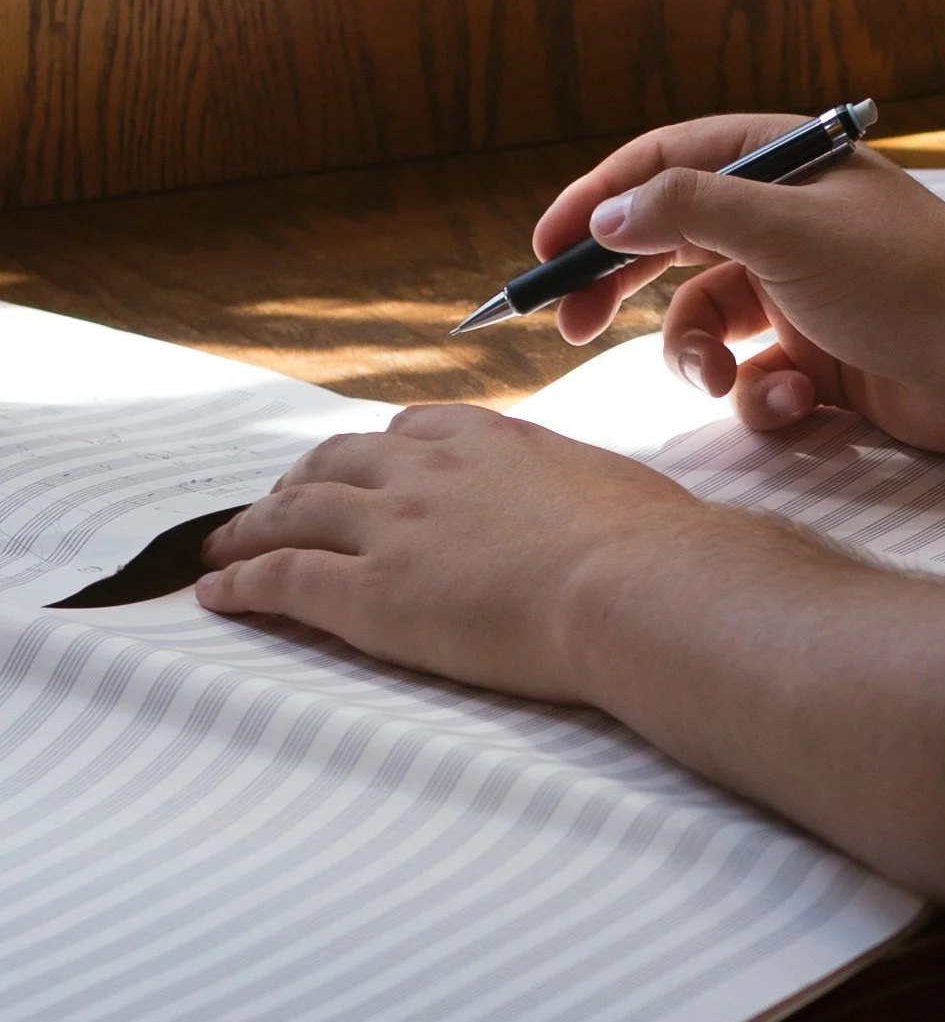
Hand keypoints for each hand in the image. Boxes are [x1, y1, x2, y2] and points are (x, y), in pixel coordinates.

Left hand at [196, 404, 697, 699]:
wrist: (634, 585)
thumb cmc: (651, 547)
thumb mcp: (614, 489)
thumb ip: (579, 492)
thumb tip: (600, 512)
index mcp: (487, 438)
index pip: (407, 430)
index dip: (372, 452)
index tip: (358, 468)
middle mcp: (426, 469)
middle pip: (335, 463)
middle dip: (297, 482)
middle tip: (276, 504)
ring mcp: (391, 526)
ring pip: (293, 514)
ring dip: (249, 527)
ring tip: (221, 546)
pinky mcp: (369, 591)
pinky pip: (282, 578)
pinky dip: (240, 580)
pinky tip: (216, 591)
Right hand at [535, 113, 944, 454]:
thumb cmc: (908, 278)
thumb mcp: (786, 227)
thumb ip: (687, 212)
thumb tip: (605, 213)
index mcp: (780, 169)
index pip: (663, 167)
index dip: (595, 203)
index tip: (543, 250)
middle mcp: (785, 225)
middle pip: (668, 249)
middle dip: (619, 288)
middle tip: (570, 326)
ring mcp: (801, 296)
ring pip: (706, 328)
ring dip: (702, 360)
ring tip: (725, 381)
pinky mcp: (819, 361)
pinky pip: (753, 379)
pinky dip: (761, 397)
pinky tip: (796, 403)